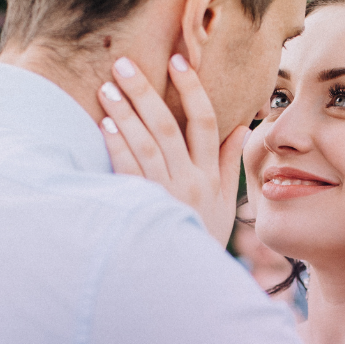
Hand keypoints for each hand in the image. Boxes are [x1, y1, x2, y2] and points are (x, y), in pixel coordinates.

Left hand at [98, 54, 245, 245]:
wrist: (186, 284)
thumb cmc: (202, 239)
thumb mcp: (224, 206)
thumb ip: (229, 165)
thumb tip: (240, 127)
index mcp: (210, 177)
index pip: (205, 122)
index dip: (192, 88)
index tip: (177, 60)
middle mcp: (188, 182)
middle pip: (167, 126)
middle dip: (144, 91)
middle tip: (123, 62)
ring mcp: (164, 196)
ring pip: (144, 145)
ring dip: (124, 113)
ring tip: (107, 87)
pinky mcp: (141, 209)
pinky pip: (127, 172)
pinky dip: (116, 147)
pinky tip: (104, 124)